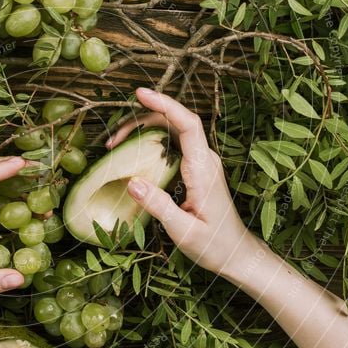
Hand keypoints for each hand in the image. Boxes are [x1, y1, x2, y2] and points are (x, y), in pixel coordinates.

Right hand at [108, 87, 259, 276]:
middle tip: (112, 138)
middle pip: (174, 123)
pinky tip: (132, 153)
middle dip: (142, 120)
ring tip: (115, 146)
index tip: (141, 94)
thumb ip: (159, 206)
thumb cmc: (214, 245)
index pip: (188, 124)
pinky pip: (171, 145)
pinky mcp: (195, 169)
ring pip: (171, 132)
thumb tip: (132, 183)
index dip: (165, 105)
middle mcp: (204, 159)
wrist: (236, 254)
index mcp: (203, 169)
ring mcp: (201, 162)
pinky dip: (149, 143)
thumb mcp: (183, 231)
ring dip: (143, 131)